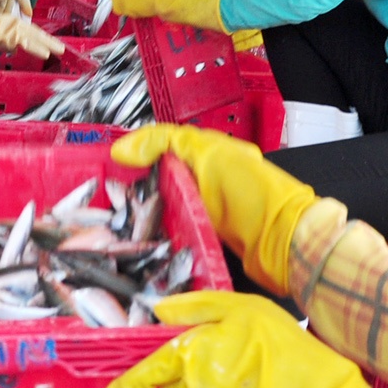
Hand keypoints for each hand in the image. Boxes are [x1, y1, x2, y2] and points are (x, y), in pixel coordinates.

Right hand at [0, 11, 64, 60]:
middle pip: (38, 34)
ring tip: (58, 50)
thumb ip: (9, 43)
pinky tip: (44, 53)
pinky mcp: (12, 35)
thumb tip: (14, 50)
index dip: (43, 39)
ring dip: (47, 44)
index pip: (33, 32)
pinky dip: (36, 48)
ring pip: (35, 38)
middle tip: (61, 48)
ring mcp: (15, 30)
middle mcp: (18, 25)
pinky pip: (27, 43)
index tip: (52, 44)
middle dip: (50, 42)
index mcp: (15, 24)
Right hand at [110, 124, 331, 291]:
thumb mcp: (208, 154)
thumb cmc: (255, 196)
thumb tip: (121, 149)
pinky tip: (141, 242)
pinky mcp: (207, 239)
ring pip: (164, 208)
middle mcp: (207, 181)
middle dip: (133, 187)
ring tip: (114, 222)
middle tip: (103, 197)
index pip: (161, 146)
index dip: (134, 153)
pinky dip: (158, 236)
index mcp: (208, 153)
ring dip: (143, 215)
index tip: (106, 165)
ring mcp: (207, 212)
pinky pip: (175, 233)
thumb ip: (165, 143)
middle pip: (160, 179)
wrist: (284, 244)